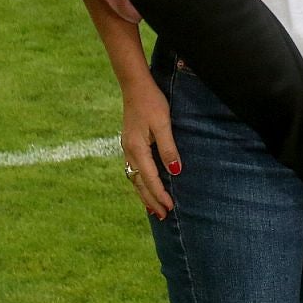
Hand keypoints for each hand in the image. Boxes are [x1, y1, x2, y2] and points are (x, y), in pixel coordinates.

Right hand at [119, 81, 180, 219]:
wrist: (135, 86)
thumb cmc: (152, 103)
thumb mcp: (163, 124)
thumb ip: (168, 149)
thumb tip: (175, 172)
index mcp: (137, 149)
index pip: (149, 178)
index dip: (159, 194)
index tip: (169, 208)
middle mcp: (129, 152)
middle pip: (139, 183)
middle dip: (151, 200)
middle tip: (162, 215)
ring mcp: (127, 148)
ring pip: (134, 178)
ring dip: (144, 193)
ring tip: (153, 208)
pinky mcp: (130, 144)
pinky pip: (133, 169)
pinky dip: (140, 182)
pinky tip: (145, 186)